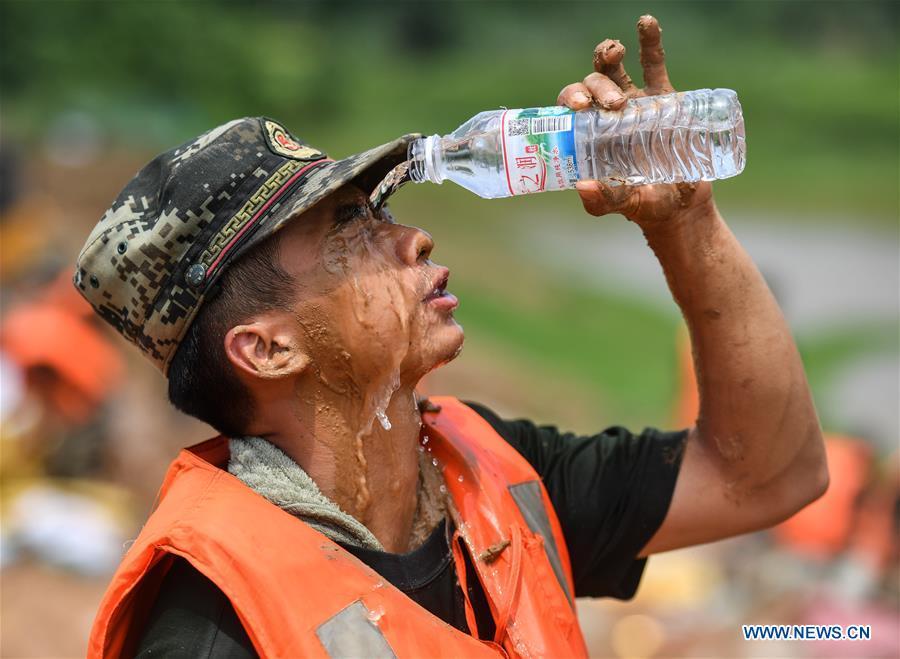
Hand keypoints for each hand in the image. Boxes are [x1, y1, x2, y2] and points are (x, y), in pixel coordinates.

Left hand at [557, 16, 713, 228]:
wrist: (682, 203)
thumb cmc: (646, 204)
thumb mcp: (625, 203)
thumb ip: (604, 199)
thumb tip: (582, 187)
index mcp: (589, 135)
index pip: (569, 108)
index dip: (570, 98)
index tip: (579, 105)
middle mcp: (607, 115)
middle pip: (591, 85)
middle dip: (595, 87)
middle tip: (611, 104)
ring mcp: (634, 102)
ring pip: (615, 70)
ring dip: (609, 57)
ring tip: (615, 52)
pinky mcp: (663, 97)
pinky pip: (654, 63)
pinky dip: (649, 42)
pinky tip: (645, 23)